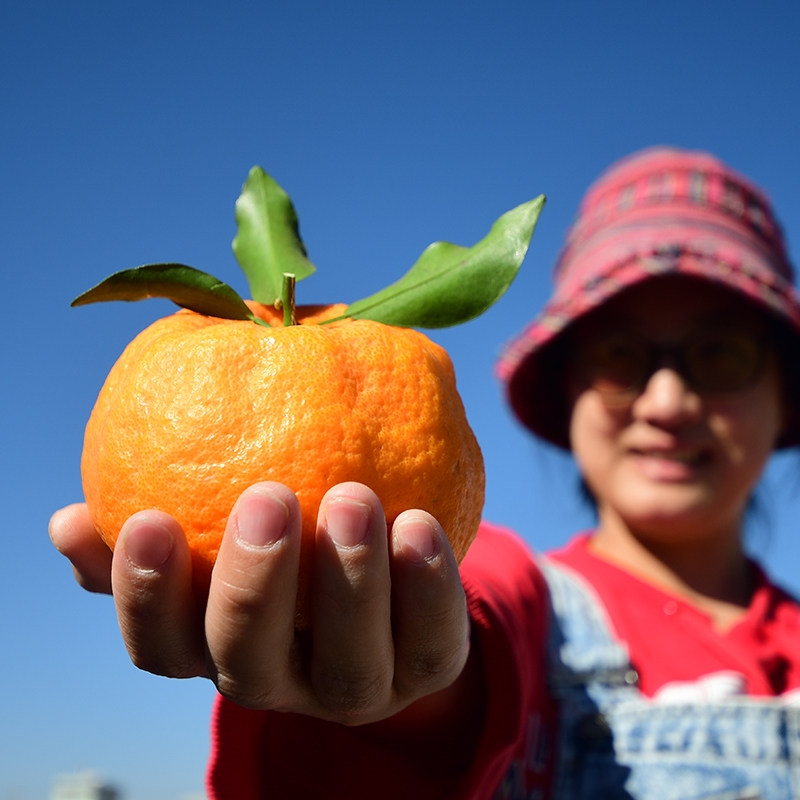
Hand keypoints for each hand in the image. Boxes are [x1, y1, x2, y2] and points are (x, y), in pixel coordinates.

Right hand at [49, 482, 471, 725]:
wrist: (384, 597)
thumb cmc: (283, 553)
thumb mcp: (214, 542)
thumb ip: (153, 528)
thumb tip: (70, 519)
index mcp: (216, 650)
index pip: (162, 646)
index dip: (146, 594)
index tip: (148, 517)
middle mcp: (280, 682)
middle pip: (251, 662)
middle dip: (255, 586)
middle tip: (268, 497)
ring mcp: (356, 688)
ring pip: (348, 662)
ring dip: (348, 583)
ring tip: (354, 498)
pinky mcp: (427, 672)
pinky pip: (433, 640)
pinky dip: (427, 587)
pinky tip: (420, 521)